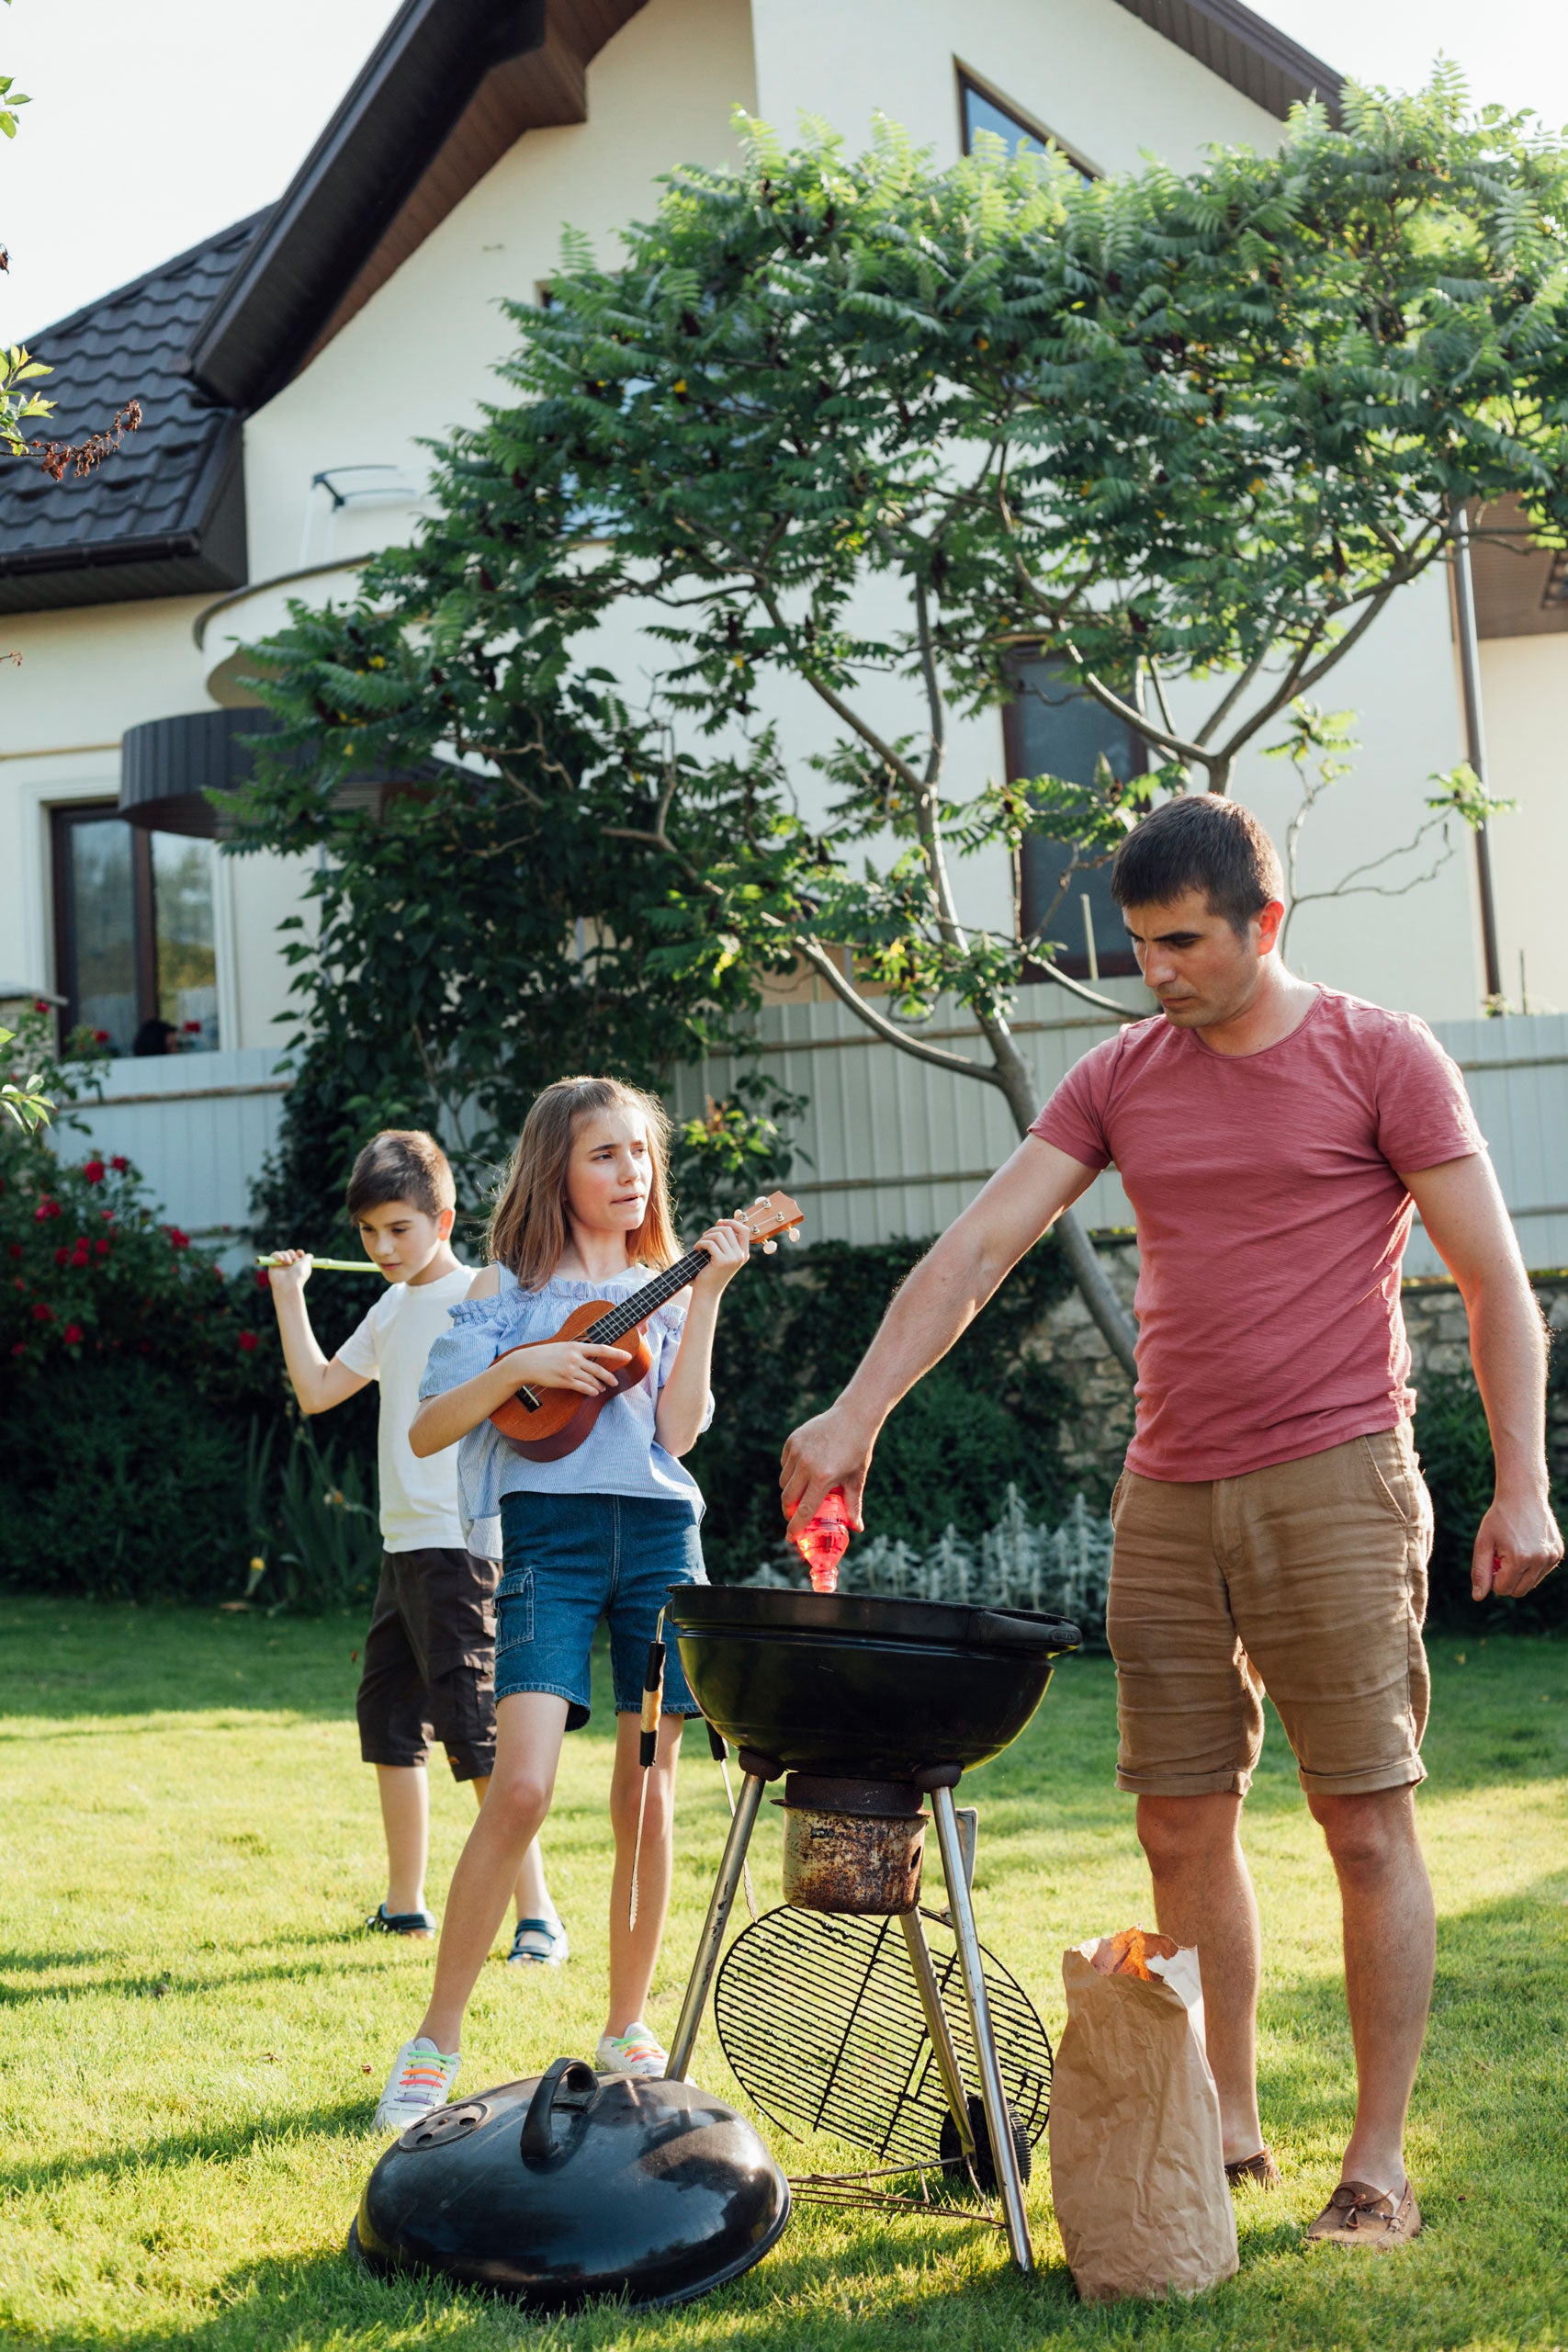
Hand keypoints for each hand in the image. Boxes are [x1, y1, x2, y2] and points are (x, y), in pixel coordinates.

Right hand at [265, 1248, 311, 1299]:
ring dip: (286, 1255)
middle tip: (294, 1260)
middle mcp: (289, 1266)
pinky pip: (273, 1255)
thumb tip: (310, 1256)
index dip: (299, 1253)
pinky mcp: (272, 1265)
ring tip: (288, 1263)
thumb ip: (307, 1258)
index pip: (297, 1255)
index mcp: (297, 1266)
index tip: (300, 1253)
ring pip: (282, 1253)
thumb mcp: (306, 1264)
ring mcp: (280, 1266)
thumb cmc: (299, 1275)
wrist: (288, 1285)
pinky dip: (277, 1255)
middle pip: (289, 1252)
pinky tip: (281, 1260)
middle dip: (292, 1253)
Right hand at [510, 1339, 630, 1397]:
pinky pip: (583, 1388)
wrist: (528, 1362)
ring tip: (602, 1388)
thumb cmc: (545, 1354)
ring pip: (592, 1380)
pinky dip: (591, 1391)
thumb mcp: (563, 1346)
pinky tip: (594, 1392)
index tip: (628, 1356)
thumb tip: (592, 1356)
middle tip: (615, 1381)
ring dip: (599, 1386)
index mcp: (575, 1346)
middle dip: (609, 1377)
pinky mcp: (564, 1381)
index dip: (616, 1353)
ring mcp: (570, 1370)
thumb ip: (578, 1350)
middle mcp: (574, 1358)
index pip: (601, 1349)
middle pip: (599, 1369)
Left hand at [690, 1218, 752, 1295]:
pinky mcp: (722, 1261)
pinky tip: (696, 1249)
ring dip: (705, 1237)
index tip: (719, 1222)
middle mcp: (741, 1256)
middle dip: (713, 1230)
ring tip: (699, 1245)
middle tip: (703, 1237)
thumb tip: (721, 1221)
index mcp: (744, 1254)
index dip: (732, 1222)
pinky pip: (710, 1243)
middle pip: (728, 1230)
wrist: (707, 1293)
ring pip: (718, 1235)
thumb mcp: (721, 1254)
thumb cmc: (711, 1272)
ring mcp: (733, 1259)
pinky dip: (700, 1243)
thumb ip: (724, 1240)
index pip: (744, 1230)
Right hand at [780, 1407, 874, 1539]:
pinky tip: (804, 1471)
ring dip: (791, 1492)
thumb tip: (857, 1528)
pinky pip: (784, 1464)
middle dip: (789, 1511)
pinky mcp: (792, 1441)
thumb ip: (853, 1505)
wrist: (853, 1417)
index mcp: (824, 1477)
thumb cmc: (857, 1450)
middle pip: (788, 1499)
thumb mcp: (856, 1479)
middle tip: (796, 1516)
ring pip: (784, 1482)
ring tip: (804, 1490)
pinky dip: (790, 1473)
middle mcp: (807, 1465)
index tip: (790, 1537)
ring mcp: (797, 1451)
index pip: (804, 1510)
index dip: (795, 1527)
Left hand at [1472, 1488, 1563, 1600]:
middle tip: (1501, 1556)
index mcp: (1519, 1558)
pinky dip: (1531, 1566)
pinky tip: (1526, 1545)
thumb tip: (1478, 1597)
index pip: (1502, 1589)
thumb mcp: (1483, 1542)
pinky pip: (1541, 1573)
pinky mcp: (1558, 1553)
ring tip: (1513, 1550)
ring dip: (1519, 1574)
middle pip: (1518, 1591)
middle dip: (1506, 1579)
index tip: (1491, 1558)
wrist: (1523, 1495)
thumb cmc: (1499, 1518)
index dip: (1492, 1577)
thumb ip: (1480, 1571)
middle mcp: (1539, 1560)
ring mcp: (1551, 1557)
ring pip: (1531, 1584)